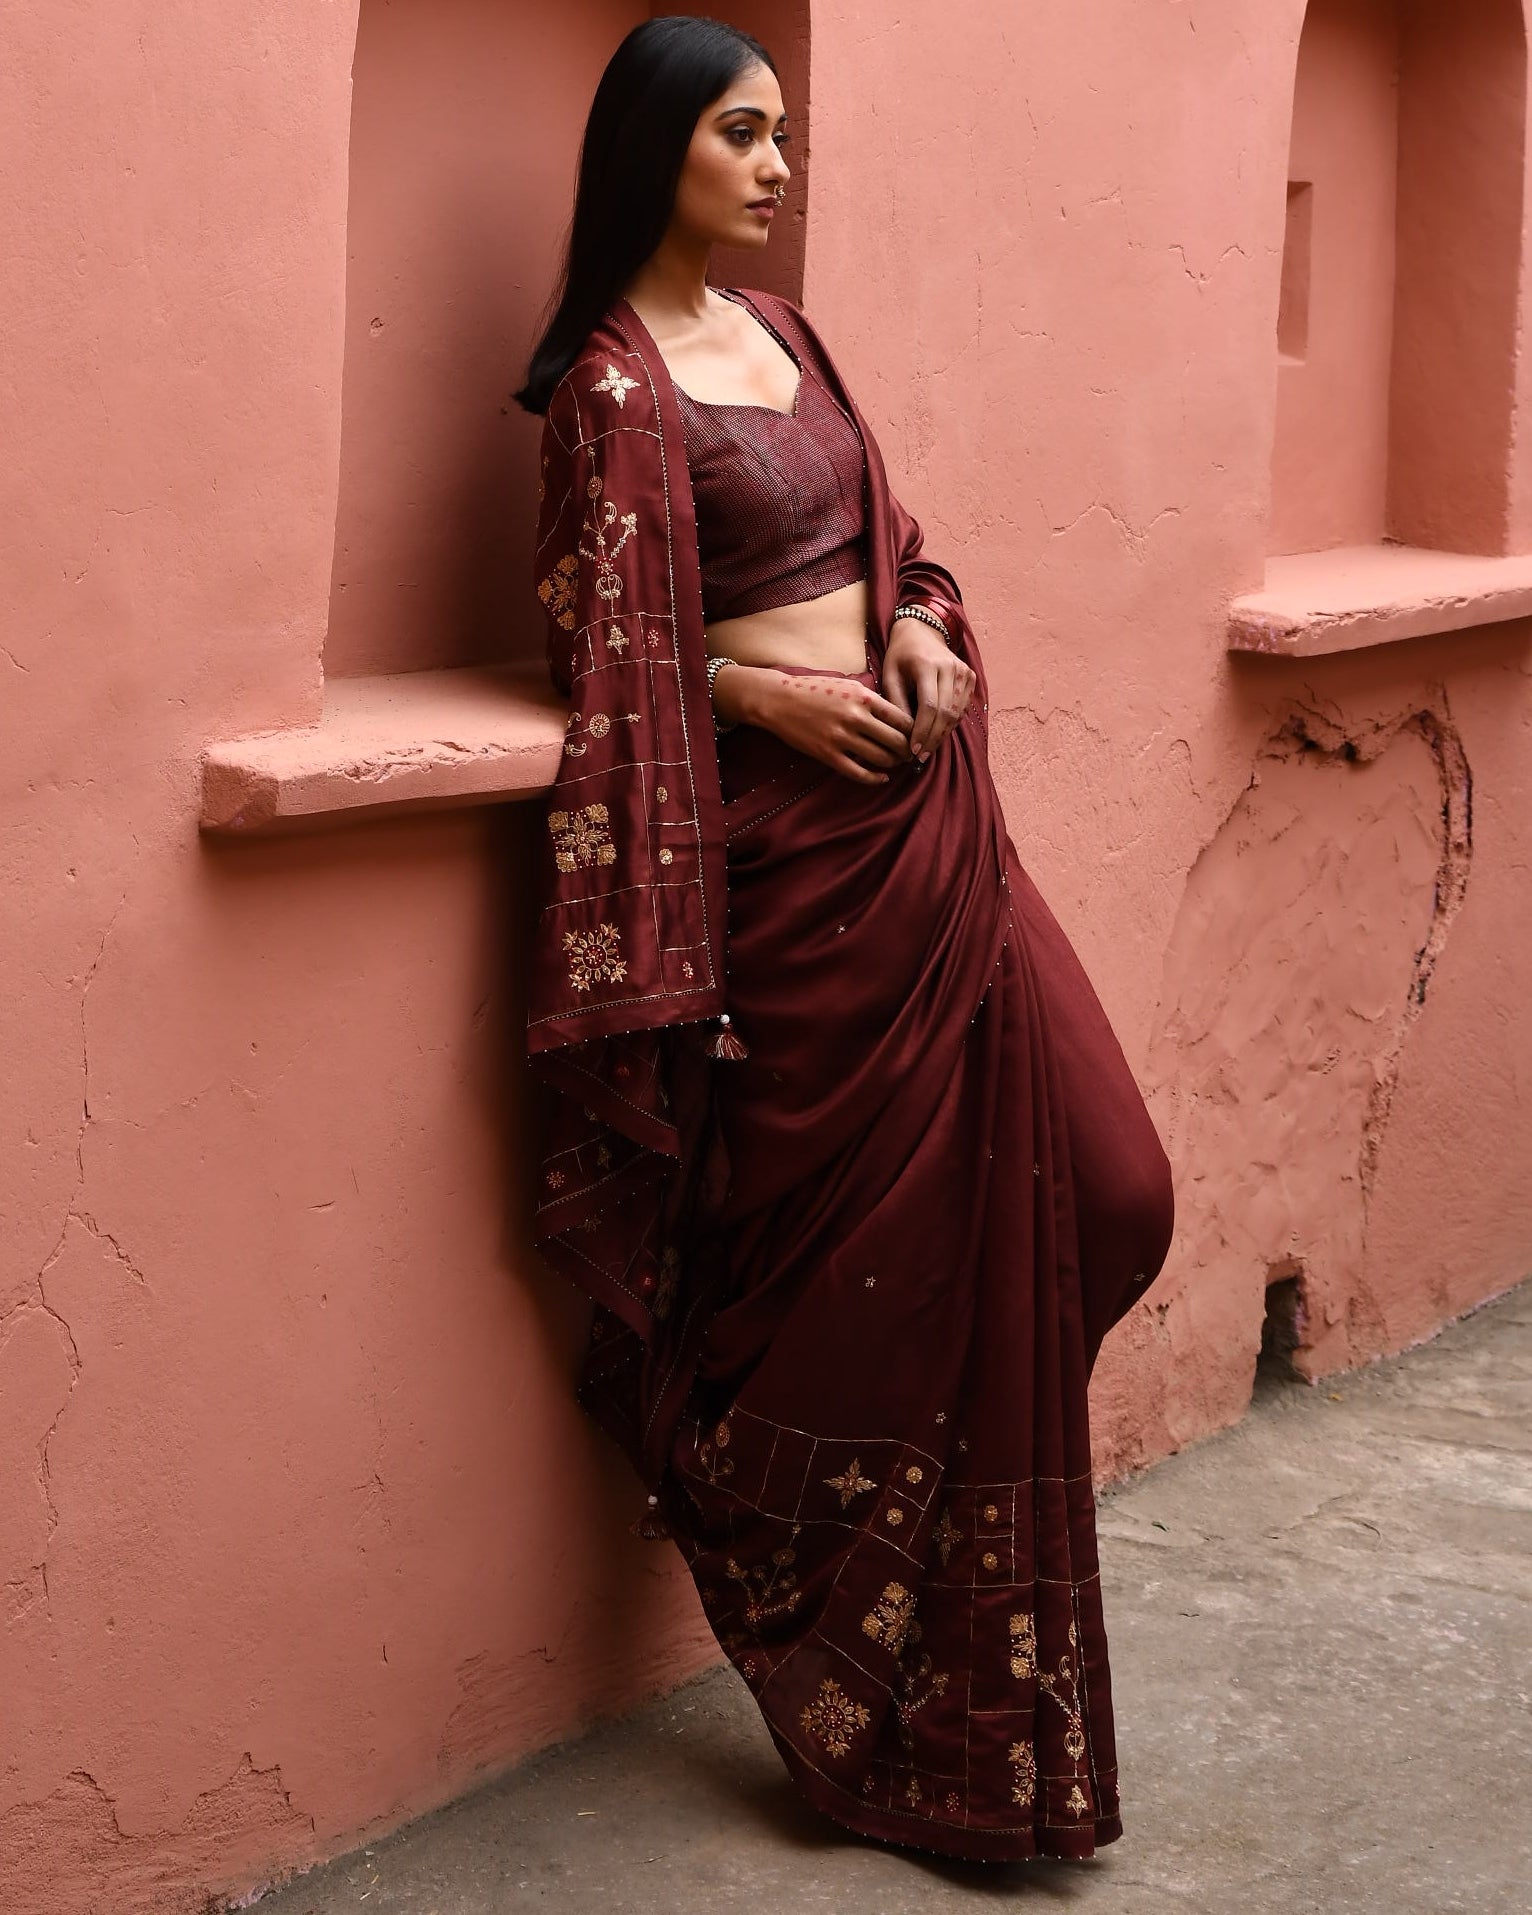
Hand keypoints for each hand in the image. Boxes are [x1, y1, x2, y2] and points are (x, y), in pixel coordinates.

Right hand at [720, 663, 915, 784]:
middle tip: (911, 753)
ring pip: (881, 758)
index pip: (902, 718)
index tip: (916, 736)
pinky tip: (881, 777)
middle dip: (908, 750)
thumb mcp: (848, 685)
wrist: (779, 700)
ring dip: (893, 763)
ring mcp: (841, 737)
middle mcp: (856, 717)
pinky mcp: (828, 754)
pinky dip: (875, 778)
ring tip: (896, 763)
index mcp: (864, 697)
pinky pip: (859, 772)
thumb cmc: (814, 689)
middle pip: (896, 740)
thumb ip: (872, 700)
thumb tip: (898, 717)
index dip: (914, 731)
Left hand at [882, 617, 975, 759]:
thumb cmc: (900, 655)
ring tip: (927, 749)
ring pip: (957, 713)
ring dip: (942, 734)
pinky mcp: (970, 676)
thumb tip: (904, 734)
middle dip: (933, 738)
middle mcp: (950, 667)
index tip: (913, 750)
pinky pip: (962, 708)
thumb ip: (896, 703)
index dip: (923, 731)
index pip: (930, 706)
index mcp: (928, 665)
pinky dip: (950, 723)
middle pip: (946, 712)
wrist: (922, 631)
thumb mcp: (890, 675)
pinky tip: (937, 733)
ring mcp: (964, 671)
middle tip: (920, 757)